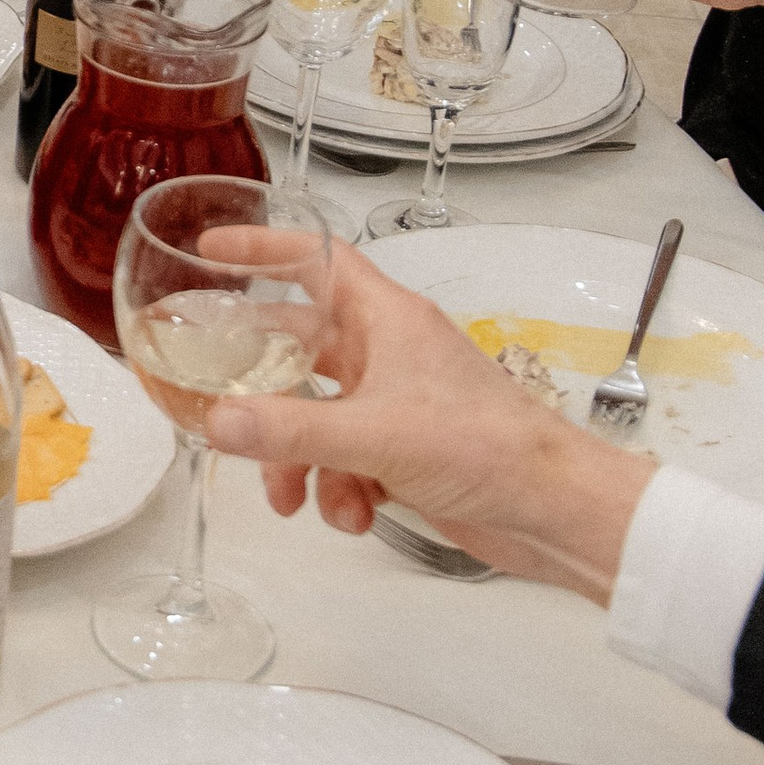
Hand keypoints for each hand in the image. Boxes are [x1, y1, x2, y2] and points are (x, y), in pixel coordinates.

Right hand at [201, 242, 649, 595]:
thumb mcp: (374, 434)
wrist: (550, 511)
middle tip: (216, 400)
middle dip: (260, 389)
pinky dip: (335, 490)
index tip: (213, 247)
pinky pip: (342, 460)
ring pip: (314, 417)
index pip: (316, 260)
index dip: (263, 247)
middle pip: (299, 350)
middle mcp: (387, 352)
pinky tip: (352, 517)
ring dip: (295, 460)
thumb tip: (218, 421)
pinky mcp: (402, 452)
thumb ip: (289, 430)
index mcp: (386, 319)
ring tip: (293, 500)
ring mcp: (394, 403)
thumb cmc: (485, 447)